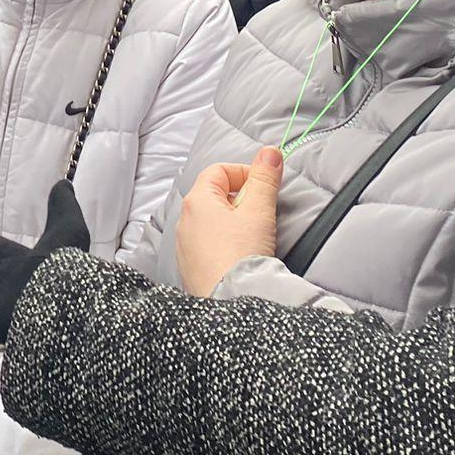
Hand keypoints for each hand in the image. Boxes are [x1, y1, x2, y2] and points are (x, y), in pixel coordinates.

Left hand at [176, 146, 283, 297]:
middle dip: (241, 198)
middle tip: (262, 212)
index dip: (244, 173)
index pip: (218, 171)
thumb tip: (270, 152)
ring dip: (232, 221)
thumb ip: (265, 179)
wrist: (230, 303)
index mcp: (197, 201)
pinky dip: (224, 242)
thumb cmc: (242, 255)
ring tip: (254, 235)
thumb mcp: (259, 211)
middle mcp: (185, 221)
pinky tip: (240, 255)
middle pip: (214, 195)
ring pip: (210, 221)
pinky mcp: (190, 267)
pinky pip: (207, 245)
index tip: (265, 185)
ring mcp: (185, 246)